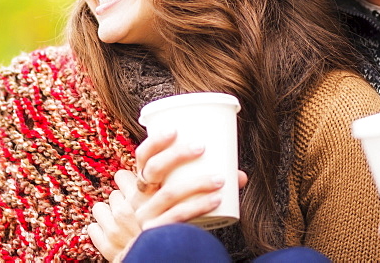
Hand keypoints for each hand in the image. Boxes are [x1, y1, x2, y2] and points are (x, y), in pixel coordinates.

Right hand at [88, 129, 247, 260]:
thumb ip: (204, 184)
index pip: (141, 157)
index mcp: (140, 183)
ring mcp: (146, 216)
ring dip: (197, 182)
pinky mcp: (155, 232)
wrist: (146, 255)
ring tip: (220, 178)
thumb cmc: (166, 218)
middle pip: (153, 170)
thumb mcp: (175, 198)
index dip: (155, 141)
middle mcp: (139, 197)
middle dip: (177, 155)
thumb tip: (240, 176)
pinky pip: (178, 217)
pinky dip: (198, 206)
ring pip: (169, 193)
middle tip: (201, 146)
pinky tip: (217, 200)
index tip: (174, 129)